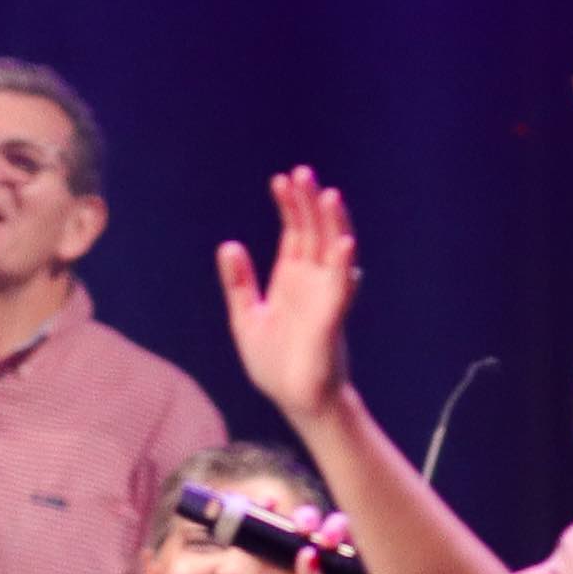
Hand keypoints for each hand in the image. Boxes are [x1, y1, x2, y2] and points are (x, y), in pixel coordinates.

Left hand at [212, 168, 359, 425]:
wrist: (294, 400)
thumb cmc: (274, 363)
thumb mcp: (245, 318)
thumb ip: (238, 284)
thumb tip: (229, 245)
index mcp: (291, 278)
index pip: (294, 232)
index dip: (290, 206)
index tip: (281, 180)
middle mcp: (312, 281)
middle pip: (315, 232)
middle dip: (309, 203)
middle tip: (303, 173)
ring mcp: (325, 297)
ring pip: (334, 252)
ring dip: (333, 224)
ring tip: (330, 195)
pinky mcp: (332, 318)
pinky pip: (342, 287)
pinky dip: (344, 265)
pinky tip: (343, 243)